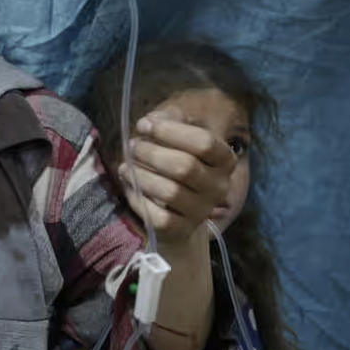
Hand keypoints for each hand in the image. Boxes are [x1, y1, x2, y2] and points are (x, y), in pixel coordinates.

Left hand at [115, 108, 235, 243]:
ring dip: (141, 175)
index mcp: (224, 161)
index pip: (205, 142)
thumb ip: (169, 124)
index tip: (144, 124)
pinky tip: (130, 186)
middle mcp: (218, 187)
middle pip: (185, 167)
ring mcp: (201, 211)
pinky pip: (156, 215)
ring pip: (169, 192)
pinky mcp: (181, 229)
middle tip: (132, 146)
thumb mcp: (179, 141)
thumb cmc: (178, 169)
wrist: (180, 215)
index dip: (171, 131)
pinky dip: (138, 199)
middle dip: (151, 153)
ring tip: (125, 166)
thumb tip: (151, 120)